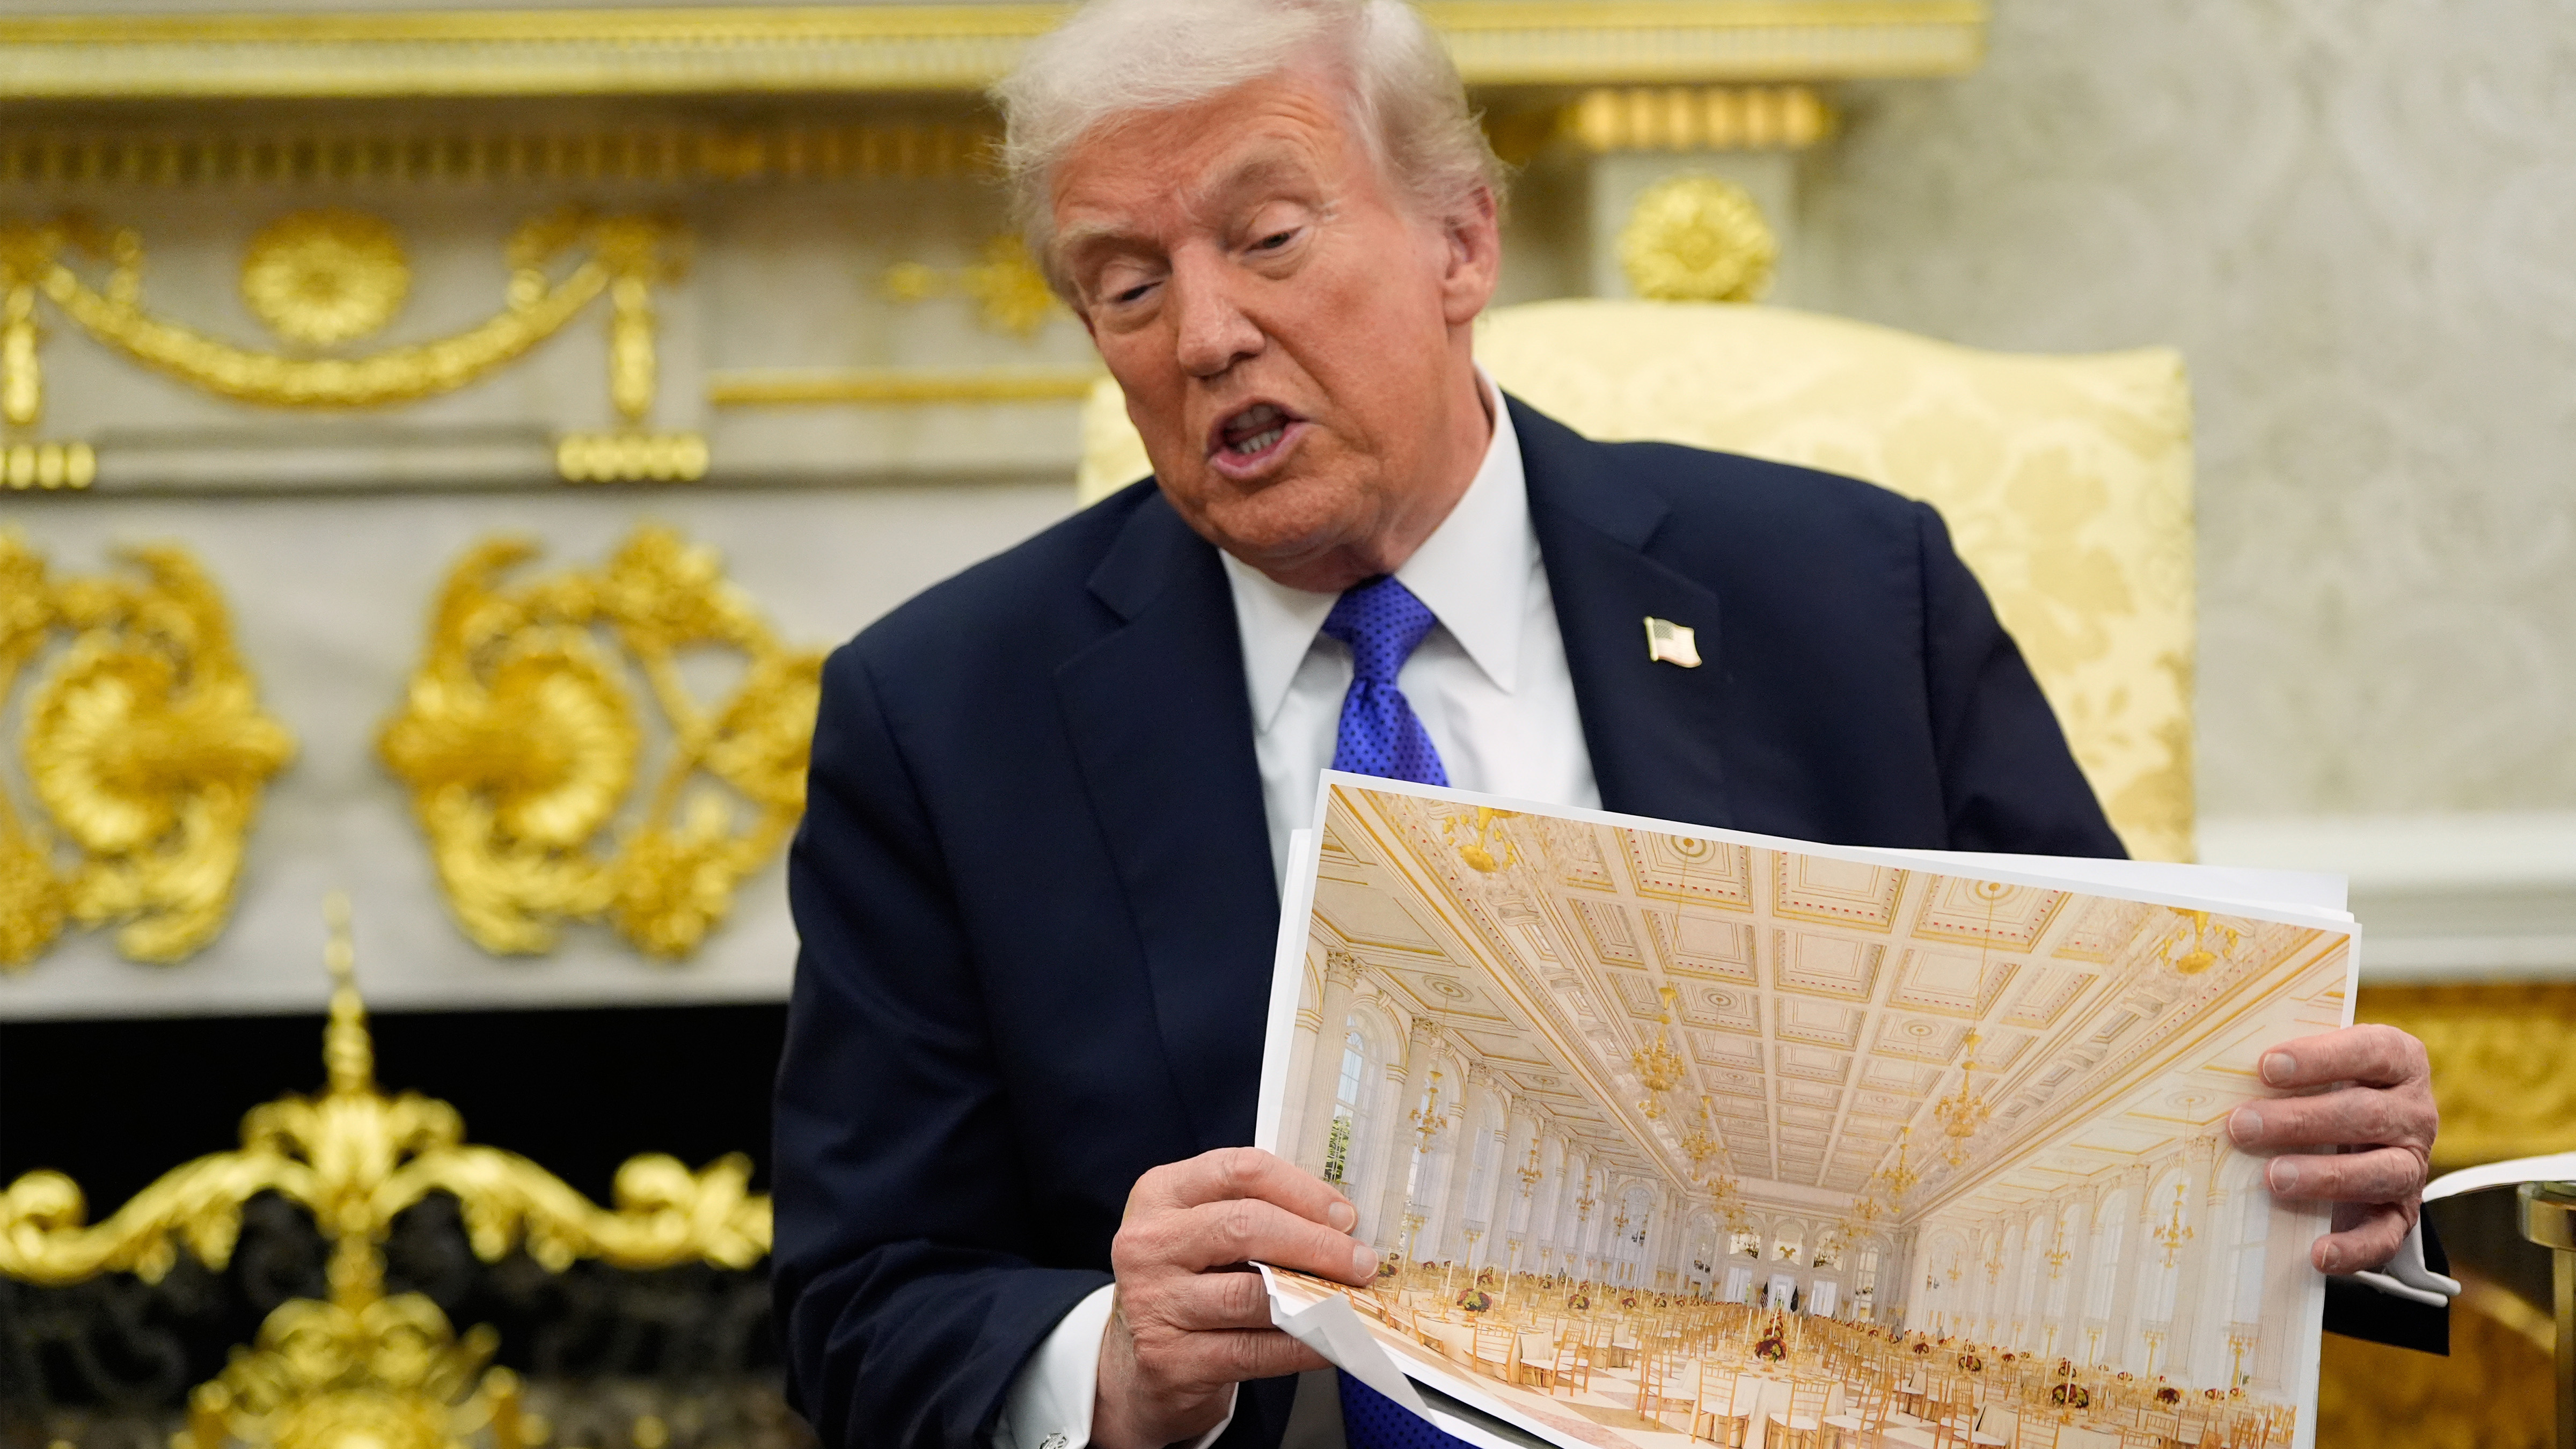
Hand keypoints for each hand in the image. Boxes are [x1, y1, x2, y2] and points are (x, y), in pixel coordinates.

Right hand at [1092, 1148, 1377, 1448]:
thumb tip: (1343, 1225)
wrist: (1141, 1362)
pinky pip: (1254, 1350)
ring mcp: (1154, 1303)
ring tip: (1354, 1301)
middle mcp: (1149, 1243)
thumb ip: (1258, 1214)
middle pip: (1246, 1226)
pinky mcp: (1170, 1360)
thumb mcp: (1206, 1232)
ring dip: (1317, 1298)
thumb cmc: (1192, 1282)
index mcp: (1160, 1193)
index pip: (1240, 1170)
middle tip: (1361, 1263)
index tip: (1345, 1216)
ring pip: (1253, 1294)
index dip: (1302, 1190)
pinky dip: (1302, 1346)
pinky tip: (1331, 1342)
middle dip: (1317, 1243)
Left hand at [2226, 1023, 2437, 1273]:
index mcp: (2397, 1061)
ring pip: (2379, 1172)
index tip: (2265, 1067)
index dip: (2319, 1058)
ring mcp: (2411, 1164)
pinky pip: (2385, 1235)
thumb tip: (2214, 1068)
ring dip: (2324, 1176)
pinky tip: (2317, 1252)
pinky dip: (2353, 1247)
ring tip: (2273, 1178)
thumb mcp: (2313, 1064)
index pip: (2369, 1051)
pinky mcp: (2402, 1213)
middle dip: (2300, 1120)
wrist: (2363, 1135)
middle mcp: (2413, 1112)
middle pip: (2364, 1114)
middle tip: (2242, 1125)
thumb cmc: (2323, 1085)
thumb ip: (2282, 1061)